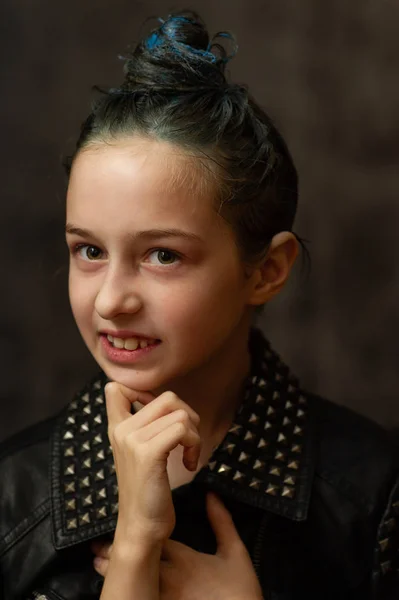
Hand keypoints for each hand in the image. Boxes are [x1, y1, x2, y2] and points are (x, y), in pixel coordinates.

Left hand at [92, 492, 262, 599]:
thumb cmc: (240, 589)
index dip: (137, 530)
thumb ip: (221, 522)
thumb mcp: (234, 552)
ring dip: (118, 573)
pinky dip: (130, 590)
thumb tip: (209, 494)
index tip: (124, 521)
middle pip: (137, 560)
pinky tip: (120, 587)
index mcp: (184, 559)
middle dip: (117, 553)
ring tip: (98, 565)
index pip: (154, 538)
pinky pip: (142, 597)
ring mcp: (164, 598)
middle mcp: (168, 578)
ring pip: (135, 580)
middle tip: (98, 548)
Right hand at [105, 382, 200, 543]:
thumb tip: (167, 402)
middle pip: (166, 397)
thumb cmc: (147, 490)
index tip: (161, 417)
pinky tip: (188, 463)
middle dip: (187, 416)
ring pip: (179, 414)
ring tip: (187, 454)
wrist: (141, 527)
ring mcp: (133, 440)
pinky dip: (194, 445)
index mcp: (117, 427)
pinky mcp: (148, 453)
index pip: (116, 388)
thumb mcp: (140, 452)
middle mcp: (121, 429)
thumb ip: (145, 426)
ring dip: (194, 435)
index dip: (145, 391)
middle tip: (187, 441)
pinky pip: (182, 429)